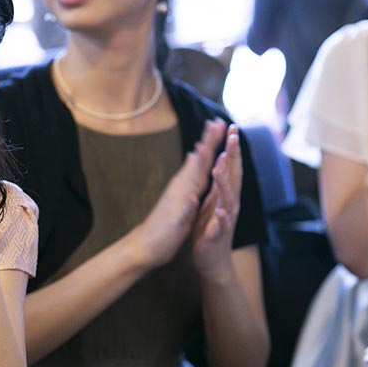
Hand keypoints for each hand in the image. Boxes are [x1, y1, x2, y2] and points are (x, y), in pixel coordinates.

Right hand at [125, 119, 225, 269]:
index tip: (219, 122)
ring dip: (195, 168)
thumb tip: (195, 155)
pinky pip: (182, 212)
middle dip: (207, 144)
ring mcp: (177, 203)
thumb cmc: (167, 220)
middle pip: (196, 163)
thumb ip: (190, 176)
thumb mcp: (183, 194)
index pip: (202, 159)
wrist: (147, 244)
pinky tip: (192, 198)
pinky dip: (187, 204)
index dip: (211, 141)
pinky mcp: (175, 221)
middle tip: (216, 123)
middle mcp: (181, 188)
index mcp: (187, 184)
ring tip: (202, 150)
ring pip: (188, 182)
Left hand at [192, 124, 242, 280]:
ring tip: (221, 166)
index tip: (233, 127)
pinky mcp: (216, 236)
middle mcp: (229, 205)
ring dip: (225, 183)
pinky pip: (220, 226)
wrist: (213, 261)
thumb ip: (219, 182)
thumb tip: (222, 159)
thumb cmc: (211, 229)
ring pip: (227, 199)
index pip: (231, 168)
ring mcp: (225, 220)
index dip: (232, 148)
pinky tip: (219, 211)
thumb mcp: (213, 201)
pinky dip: (220, 218)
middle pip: (234, 177)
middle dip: (233, 157)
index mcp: (225, 195)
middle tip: (233, 137)